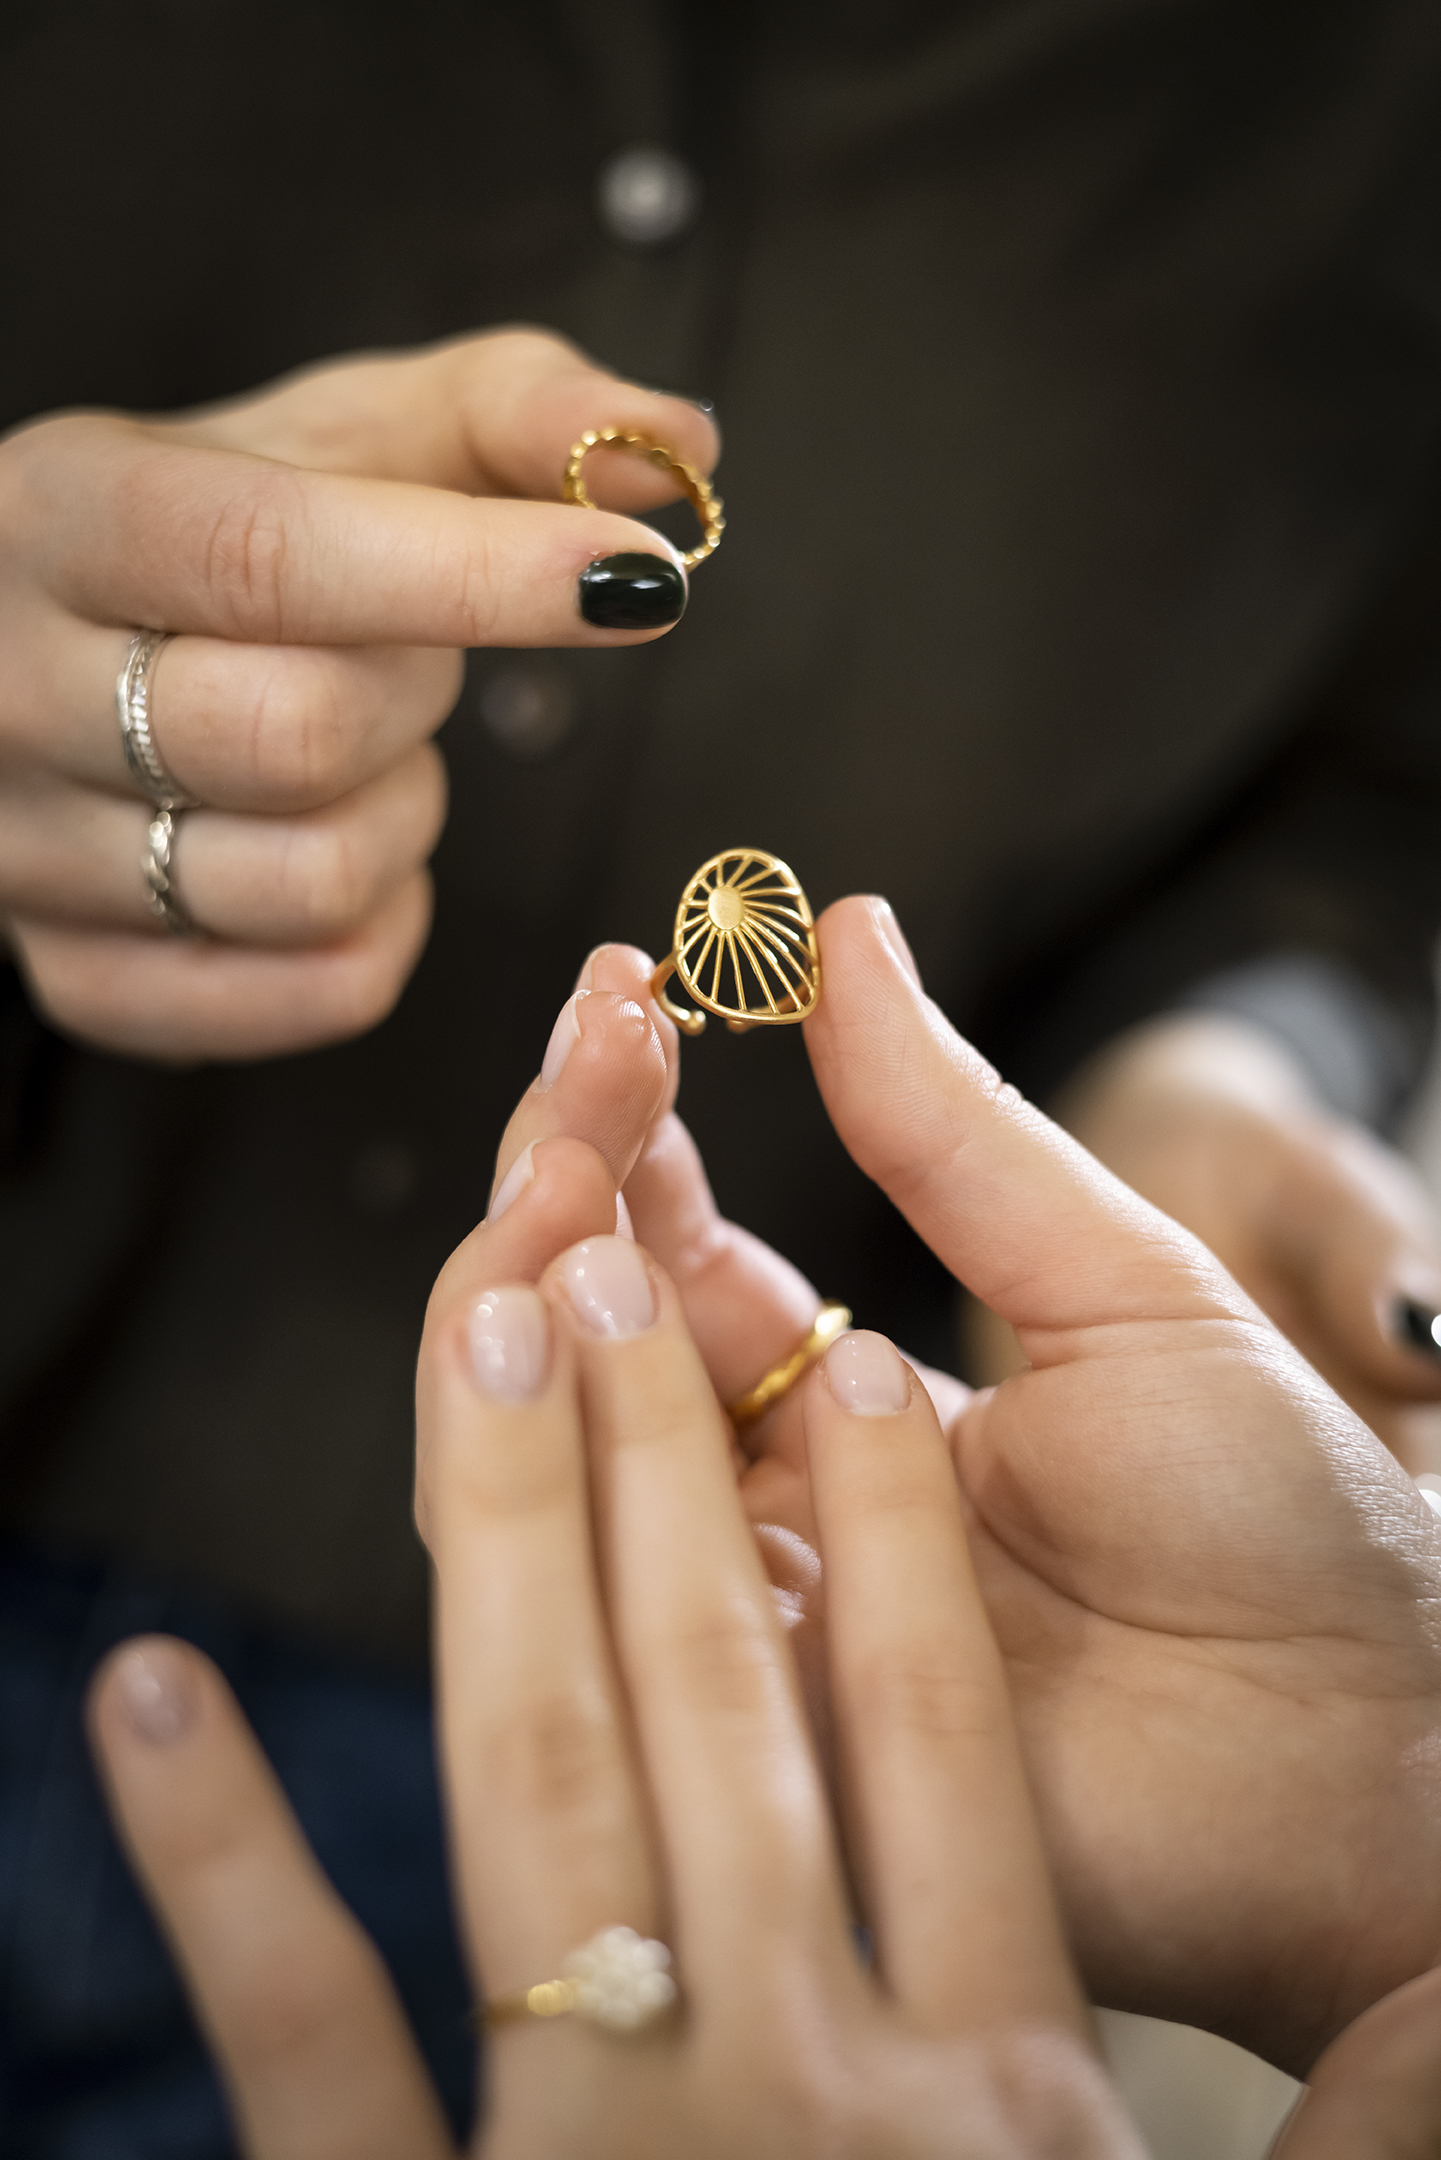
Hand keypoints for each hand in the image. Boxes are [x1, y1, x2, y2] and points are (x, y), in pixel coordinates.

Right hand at [0, 328, 714, 1059]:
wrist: (68, 647)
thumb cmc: (229, 533)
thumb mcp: (350, 434)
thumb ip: (518, 414)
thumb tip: (677, 450)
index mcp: (66, 514)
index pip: (273, 562)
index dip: (470, 578)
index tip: (630, 582)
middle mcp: (15, 689)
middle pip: (297, 735)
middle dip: (419, 695)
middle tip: (413, 656)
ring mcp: (32, 855)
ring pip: (314, 880)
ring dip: (405, 816)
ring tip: (367, 751)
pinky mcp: (87, 979)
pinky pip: (319, 991)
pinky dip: (388, 926)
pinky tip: (352, 845)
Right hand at [622, 900, 1440, 2074]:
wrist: (1364, 1740)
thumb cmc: (1276, 1513)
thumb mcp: (1114, 1283)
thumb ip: (954, 1131)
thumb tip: (845, 929)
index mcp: (843, 1398)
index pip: (670, 1247)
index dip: (631, 1118)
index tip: (627, 992)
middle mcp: (764, 1499)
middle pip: (580, 1328)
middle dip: (562, 1172)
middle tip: (596, 1055)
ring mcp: (741, 1609)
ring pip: (548, 1442)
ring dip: (528, 1284)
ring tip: (570, 1164)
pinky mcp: (739, 1724)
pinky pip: (594, 1592)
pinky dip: (548, 1444)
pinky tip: (565, 1320)